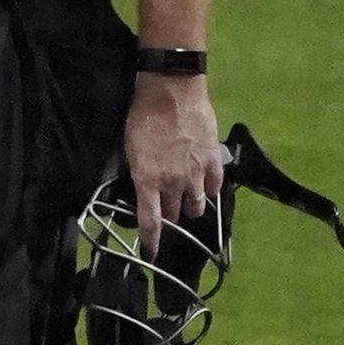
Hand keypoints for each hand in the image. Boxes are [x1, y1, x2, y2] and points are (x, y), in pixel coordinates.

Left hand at [123, 72, 226, 261]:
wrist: (172, 92)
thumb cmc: (142, 117)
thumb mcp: (128, 149)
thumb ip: (133, 174)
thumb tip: (133, 192)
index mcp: (148, 181)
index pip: (151, 222)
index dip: (151, 241)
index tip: (151, 252)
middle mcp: (174, 183)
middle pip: (174, 216)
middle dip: (169, 221)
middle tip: (166, 217)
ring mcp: (197, 173)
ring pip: (197, 206)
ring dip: (189, 208)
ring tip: (185, 203)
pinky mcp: (214, 160)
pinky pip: (215, 186)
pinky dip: (209, 190)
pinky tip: (204, 186)